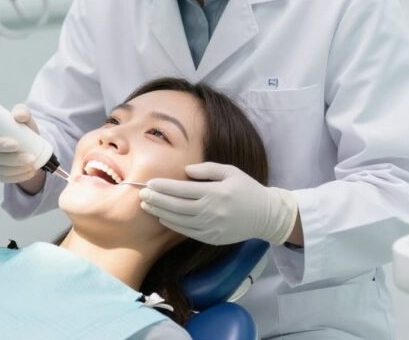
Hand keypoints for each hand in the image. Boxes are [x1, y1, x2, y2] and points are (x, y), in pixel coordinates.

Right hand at [0, 104, 39, 183]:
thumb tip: (19, 116)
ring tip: (33, 166)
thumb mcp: (23, 117)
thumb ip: (22, 111)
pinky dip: (17, 177)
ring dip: (17, 170)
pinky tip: (29, 174)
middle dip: (13, 159)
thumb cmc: (20, 127)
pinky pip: (3, 178)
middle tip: (31, 158)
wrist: (26, 143)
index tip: (16, 144)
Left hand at [139, 162, 297, 245]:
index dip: (164, 187)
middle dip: (156, 199)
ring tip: (146, 205)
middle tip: (141, 194)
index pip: (182, 190)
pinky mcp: (212, 238)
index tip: (150, 182)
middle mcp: (211, 211)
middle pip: (176, 206)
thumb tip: (186, 170)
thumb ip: (207, 169)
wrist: (267, 216)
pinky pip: (187, 232)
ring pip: (178, 220)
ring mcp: (211, 227)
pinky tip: (162, 217)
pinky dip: (172, 225)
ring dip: (160, 212)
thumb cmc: (247, 189)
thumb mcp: (230, 172)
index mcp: (215, 193)